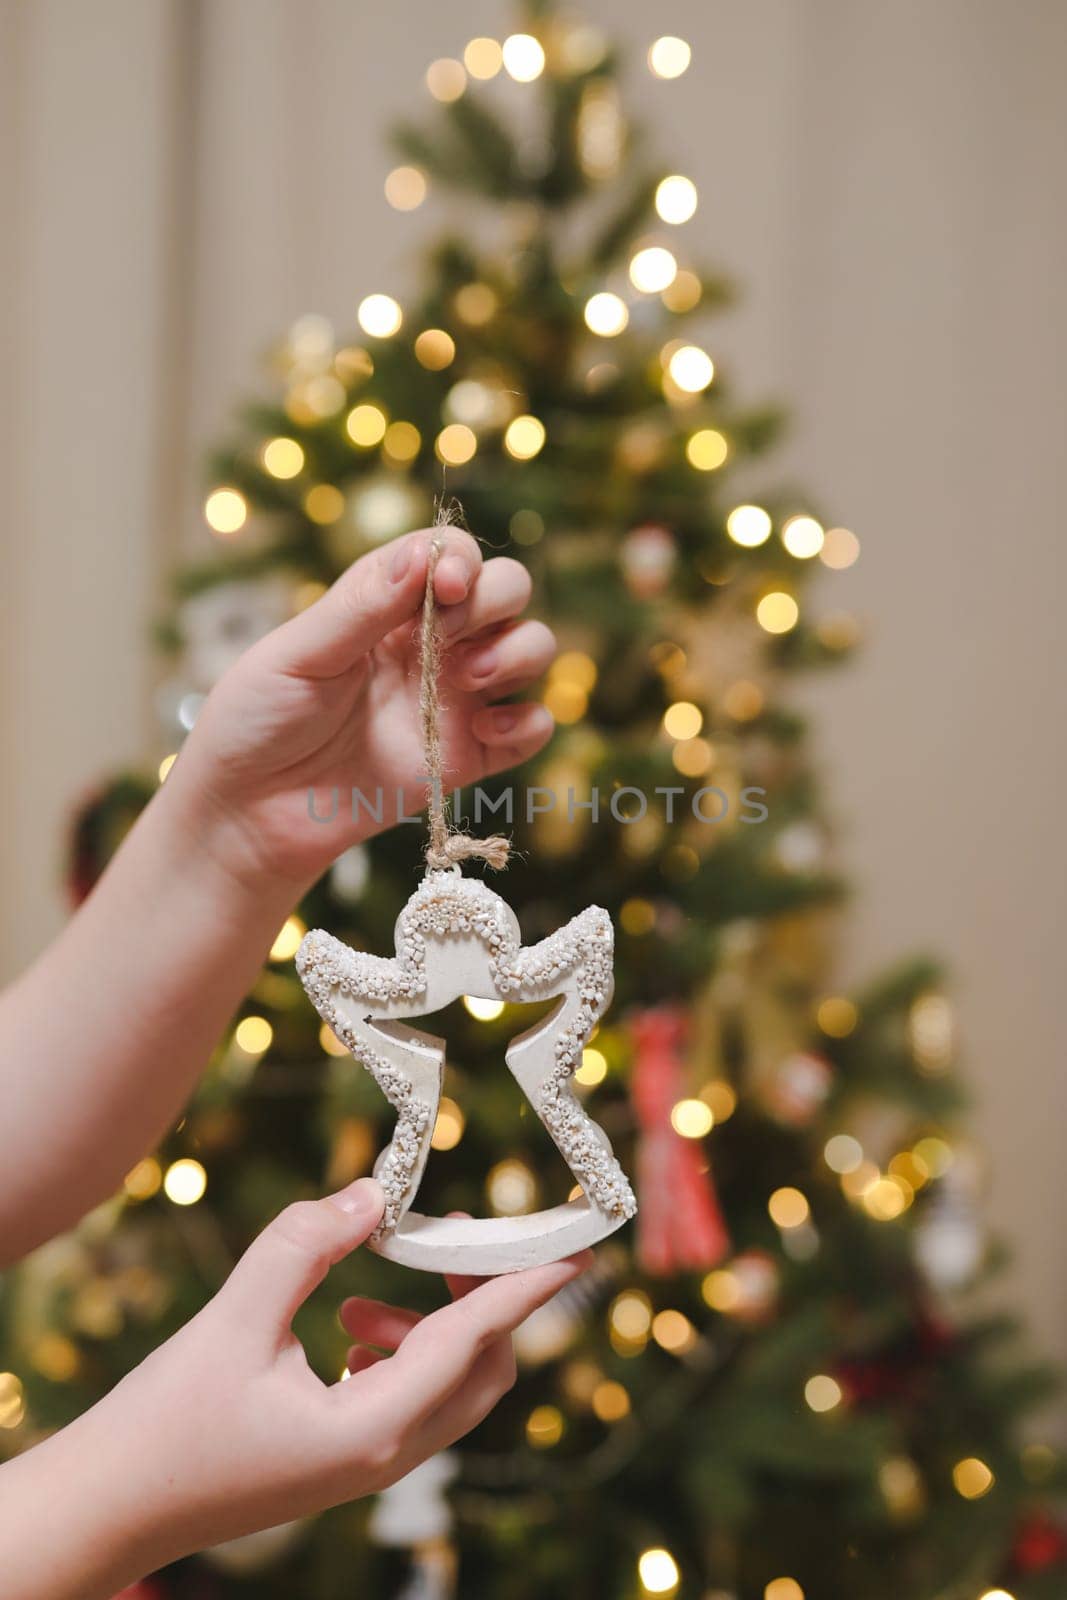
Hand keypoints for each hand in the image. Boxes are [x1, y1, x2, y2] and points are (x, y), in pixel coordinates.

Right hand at [6, 1179, 589, 1598]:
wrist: (112, 1507)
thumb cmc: (165, 1420)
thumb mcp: (234, 1317)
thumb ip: (305, 1245)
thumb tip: (372, 1195)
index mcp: (370, 1431)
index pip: (476, 1342)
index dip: (529, 1288)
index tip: (580, 1252)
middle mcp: (384, 1457)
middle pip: (481, 1371)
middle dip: (477, 1297)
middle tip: (441, 1241)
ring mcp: (367, 1468)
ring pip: (447, 1387)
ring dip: (427, 1325)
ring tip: (356, 1296)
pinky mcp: (344, 1463)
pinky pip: (410, 1401)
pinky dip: (400, 1352)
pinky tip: (346, 1328)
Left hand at [168, 527, 555, 890]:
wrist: (249, 815)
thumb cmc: (257, 723)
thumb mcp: (297, 654)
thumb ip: (361, 605)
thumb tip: (420, 555)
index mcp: (385, 606)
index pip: (449, 554)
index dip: (461, 559)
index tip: (444, 586)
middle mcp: (430, 643)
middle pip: (507, 590)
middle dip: (495, 600)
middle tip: (450, 636)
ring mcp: (453, 699)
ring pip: (531, 649)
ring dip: (517, 653)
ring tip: (469, 680)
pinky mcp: (467, 757)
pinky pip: (532, 728)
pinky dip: (528, 723)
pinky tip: (484, 731)